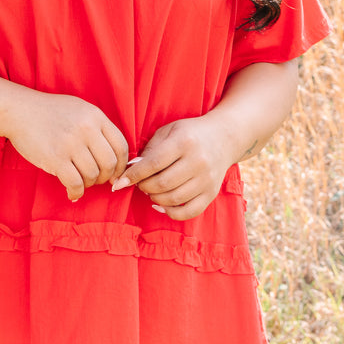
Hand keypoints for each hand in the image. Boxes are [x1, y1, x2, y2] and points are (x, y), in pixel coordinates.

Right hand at [6, 90, 129, 200]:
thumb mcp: (79, 109)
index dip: (122, 165)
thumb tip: (115, 157)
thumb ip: (97, 128)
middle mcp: (86, 129)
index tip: (115, 173)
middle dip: (106, 177)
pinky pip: (75, 183)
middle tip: (96, 180)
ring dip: (89, 184)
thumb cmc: (49, 112)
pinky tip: (72, 193)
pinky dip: (76, 192)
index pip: (121, 146)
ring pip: (93, 175)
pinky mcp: (55, 158)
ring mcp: (71, 144)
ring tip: (80, 182)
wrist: (18, 111)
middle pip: (110, 164)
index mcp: (95, 116)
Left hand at [111, 115, 236, 219]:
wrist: (224, 137)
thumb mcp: (169, 131)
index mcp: (184, 142)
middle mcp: (198, 161)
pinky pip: (189, 211)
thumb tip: (131, 169)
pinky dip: (171, 212)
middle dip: (143, 186)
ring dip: (154, 198)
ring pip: (173, 199)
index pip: (153, 163)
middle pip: (162, 184)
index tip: (119, 182)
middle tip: (139, 182)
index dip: (133, 175)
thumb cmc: (190, 133)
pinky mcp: (212, 193)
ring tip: (149, 190)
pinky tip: (161, 204)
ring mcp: (207, 179)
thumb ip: (150, 149)